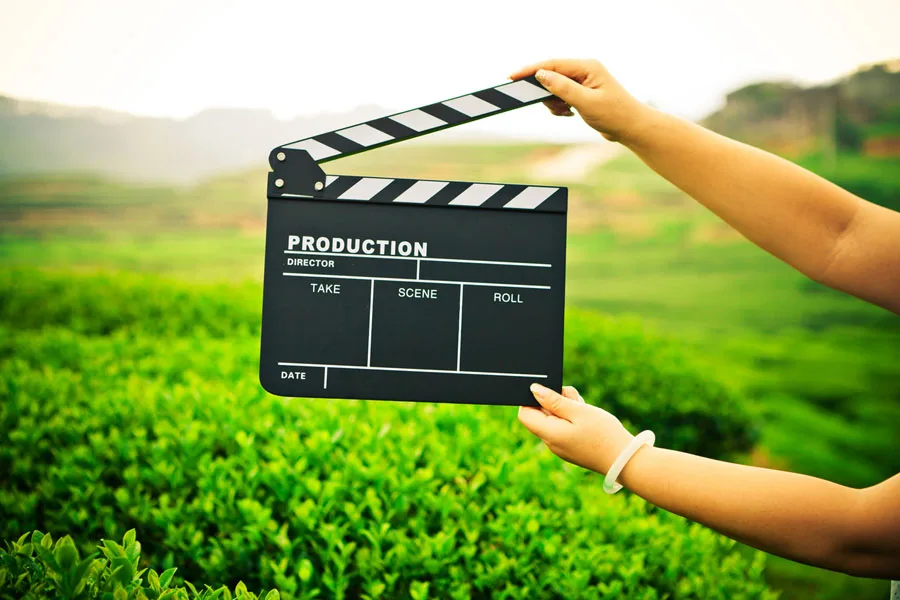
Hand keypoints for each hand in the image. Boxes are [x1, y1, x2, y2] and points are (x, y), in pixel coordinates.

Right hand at [509, 58, 647, 142]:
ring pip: (554, 88)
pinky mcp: (582, 93)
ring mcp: (583, 82)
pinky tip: (569, 114)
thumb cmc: (614, 114)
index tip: (512, 76)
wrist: (631, 128)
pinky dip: (559, 107)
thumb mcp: (585, 102)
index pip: (552, 64)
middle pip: (552, 75)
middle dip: (546, 93)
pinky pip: (560, 96)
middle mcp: (584, 71)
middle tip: (552, 107)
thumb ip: (562, 88)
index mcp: (587, 67)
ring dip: (553, 103)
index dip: (531, 70)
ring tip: (566, 113)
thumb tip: (541, 75)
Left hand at [518, 383, 633, 474]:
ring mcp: (561, 447)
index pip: (525, 414)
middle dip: (553, 401)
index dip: (532, 399)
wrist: (625, 460)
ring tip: (582, 404)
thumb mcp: (579, 411)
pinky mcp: (571, 448)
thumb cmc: (603, 434)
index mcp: (549, 434)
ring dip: (565, 408)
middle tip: (572, 396)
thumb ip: (554, 400)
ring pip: (554, 420)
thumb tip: (533, 389)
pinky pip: (564, 429)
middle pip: (540, 416)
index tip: (550, 390)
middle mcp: (551, 442)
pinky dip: (572, 418)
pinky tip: (586, 415)